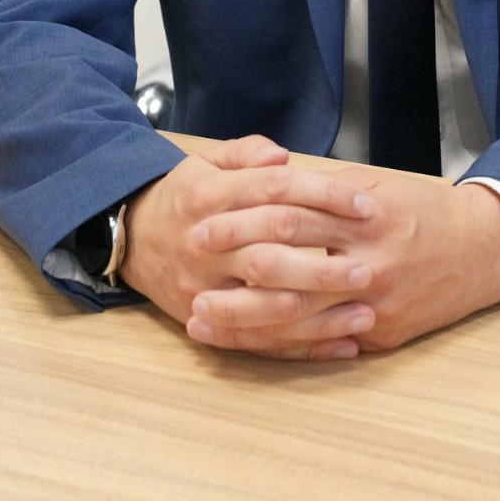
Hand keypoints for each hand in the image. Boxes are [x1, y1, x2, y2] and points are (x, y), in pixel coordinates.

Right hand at [120, 135, 381, 360]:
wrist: (129, 236)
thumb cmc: (184, 195)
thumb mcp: (206, 160)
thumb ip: (246, 153)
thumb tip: (283, 156)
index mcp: (211, 196)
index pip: (275, 191)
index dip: (323, 195)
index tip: (366, 204)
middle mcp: (207, 244)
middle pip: (271, 253)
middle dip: (324, 264)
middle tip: (370, 268)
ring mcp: (204, 287)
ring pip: (265, 306)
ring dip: (319, 314)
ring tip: (366, 313)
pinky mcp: (205, 320)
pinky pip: (257, 340)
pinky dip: (301, 347)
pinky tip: (342, 346)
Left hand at [190, 171, 499, 355]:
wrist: (483, 250)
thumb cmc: (423, 210)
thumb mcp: (376, 185)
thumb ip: (324, 191)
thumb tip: (269, 185)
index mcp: (363, 213)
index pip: (290, 213)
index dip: (242, 218)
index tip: (202, 220)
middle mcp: (367, 257)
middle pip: (287, 264)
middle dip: (232, 266)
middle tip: (191, 264)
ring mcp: (373, 300)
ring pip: (297, 313)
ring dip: (243, 317)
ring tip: (200, 316)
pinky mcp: (380, 331)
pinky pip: (322, 341)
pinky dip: (282, 344)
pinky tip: (250, 344)